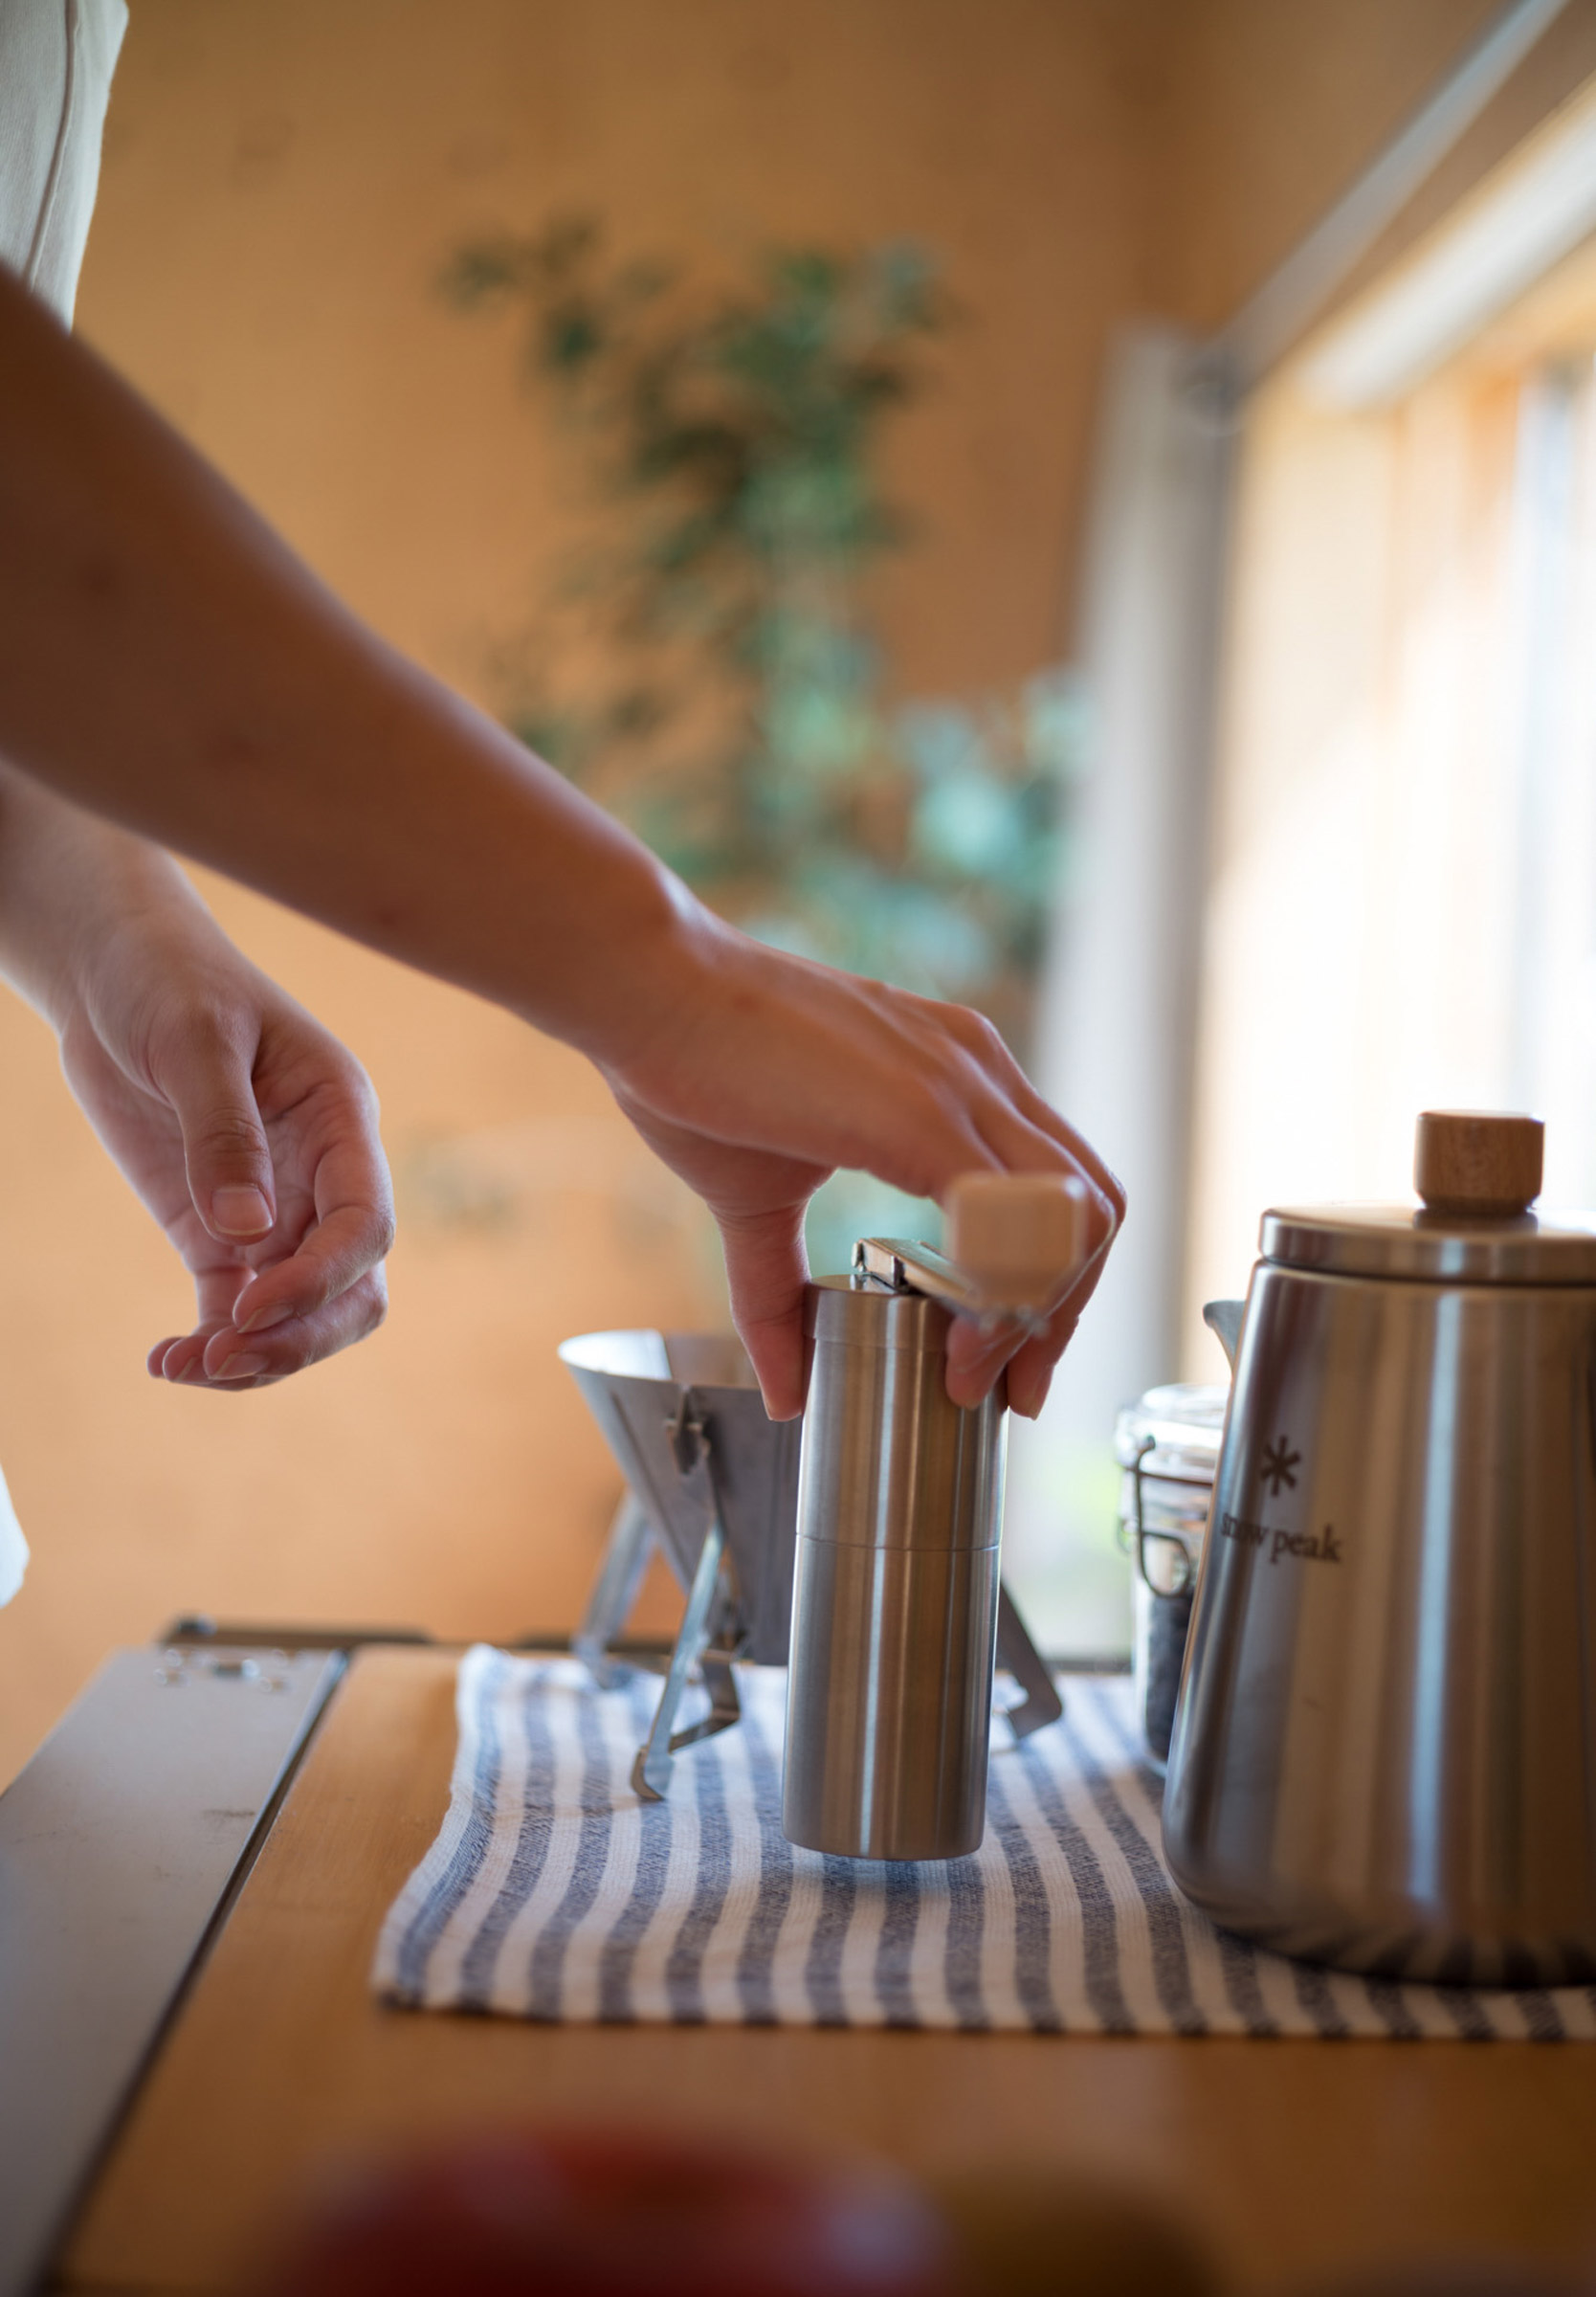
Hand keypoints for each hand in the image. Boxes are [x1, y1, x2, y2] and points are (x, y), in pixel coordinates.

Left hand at [58, 900, 393, 1389]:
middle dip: (301, 1335)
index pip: (365, 1223)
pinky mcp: (219, 1233)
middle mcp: (322, 1176)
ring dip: (257, 1353)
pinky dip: (212, 1345)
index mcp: (340, 1120)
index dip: (320, 1278)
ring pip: (301, 1313)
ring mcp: (274, 1210)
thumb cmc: (167, 982)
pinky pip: (234, 1309)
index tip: (249, 1306)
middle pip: (353, 1288)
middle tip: (225, 1356)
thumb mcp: (193, 1040)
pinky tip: (166, 1360)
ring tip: (185, 1366)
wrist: (113, 972)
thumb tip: (247, 1233)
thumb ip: (222, 1132)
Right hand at [607, 916, 1122, 1420]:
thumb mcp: (754, 1202)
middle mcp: (979, 1071)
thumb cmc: (692, 1069)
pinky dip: (1003, 1285)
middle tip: (1011, 1386)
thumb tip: (784, 1395)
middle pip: (1093, 1206)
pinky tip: (954, 1329)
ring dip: (1039, 1309)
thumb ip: (780, 1295)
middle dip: (1067, 1312)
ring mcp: (960, 1084)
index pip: (1064, 1189)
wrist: (646, 990)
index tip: (1000, 1358)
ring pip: (1073, 1213)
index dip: (1054, 1285)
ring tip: (974, 1368)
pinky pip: (1012, 1211)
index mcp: (957, 1078)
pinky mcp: (921, 1110)